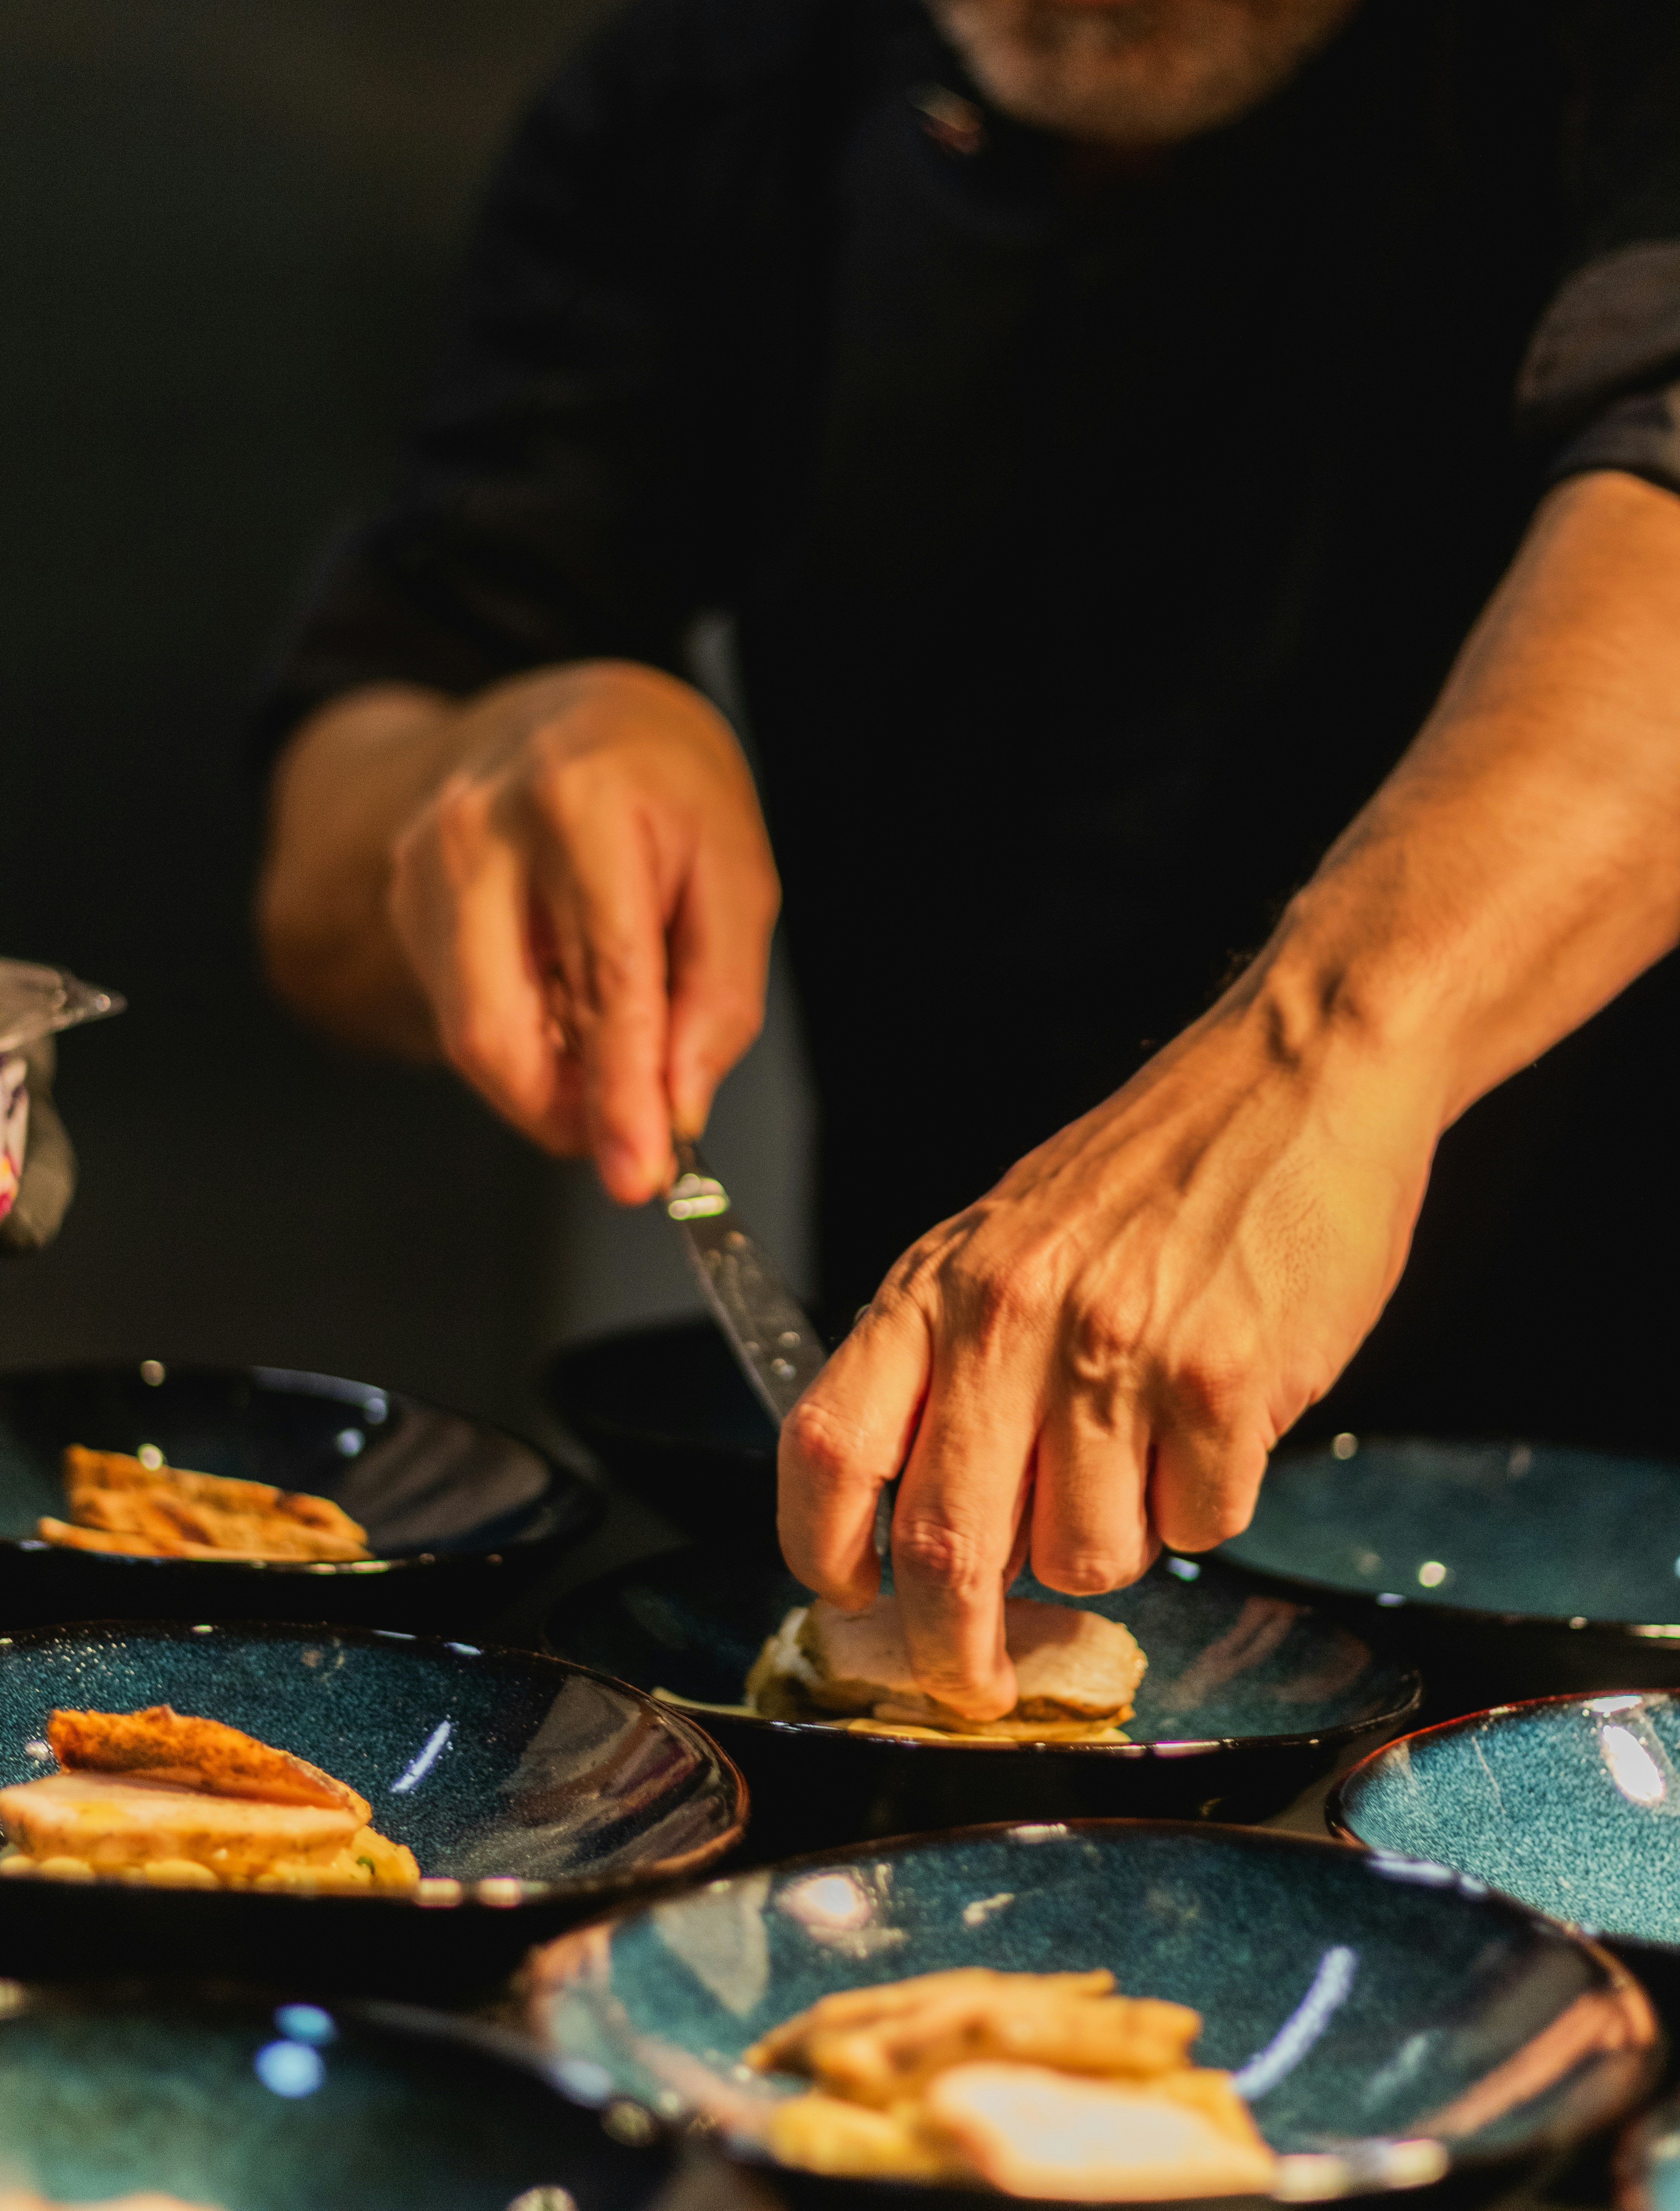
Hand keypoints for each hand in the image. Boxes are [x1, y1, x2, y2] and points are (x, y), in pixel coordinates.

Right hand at [386, 661, 778, 1200]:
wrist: (562, 711)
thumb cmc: (662, 785)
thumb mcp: (734, 868)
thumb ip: (719, 994)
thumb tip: (679, 1106)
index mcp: (580, 803)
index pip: (605, 980)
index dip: (623, 1091)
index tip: (639, 1173)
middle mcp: (478, 829)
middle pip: (498, 1029)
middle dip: (566, 1111)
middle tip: (629, 1142)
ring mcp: (423, 864)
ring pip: (474, 1034)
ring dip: (549, 1077)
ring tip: (612, 1046)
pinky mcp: (401, 898)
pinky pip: (462, 1011)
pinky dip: (524, 1037)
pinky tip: (563, 998)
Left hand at [778, 987, 1442, 1718]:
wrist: (1293, 1075)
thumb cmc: (1146, 1173)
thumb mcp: (998, 1242)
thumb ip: (945, 1365)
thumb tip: (912, 1526)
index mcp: (933, 1289)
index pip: (825, 1451)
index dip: (821, 1556)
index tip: (852, 1606)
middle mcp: (1008, 1321)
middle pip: (944, 1550)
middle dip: (956, 1653)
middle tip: (981, 1684)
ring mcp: (1116, 1352)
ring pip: (1084, 1560)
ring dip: (1113, 1547)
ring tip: (1145, 1457)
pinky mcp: (1223, 1379)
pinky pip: (1200, 1526)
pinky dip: (1209, 1504)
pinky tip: (1218, 1427)